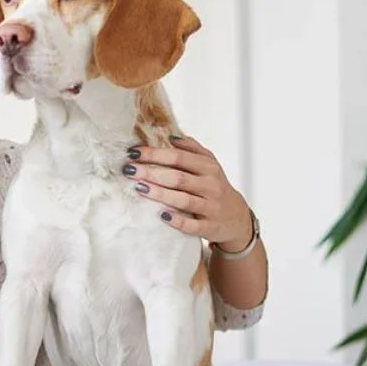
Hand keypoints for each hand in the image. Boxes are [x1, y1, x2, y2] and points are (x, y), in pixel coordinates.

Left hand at [123, 135, 253, 251]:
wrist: (237, 218)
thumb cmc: (216, 188)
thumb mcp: (210, 165)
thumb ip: (193, 149)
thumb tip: (172, 138)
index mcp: (208, 168)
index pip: (178, 158)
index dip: (155, 154)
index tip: (133, 153)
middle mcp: (210, 186)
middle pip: (178, 178)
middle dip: (151, 173)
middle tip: (129, 170)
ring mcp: (211, 207)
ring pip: (183, 200)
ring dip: (160, 194)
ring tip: (139, 187)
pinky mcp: (210, 227)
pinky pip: (192, 225)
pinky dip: (177, 221)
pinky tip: (162, 215)